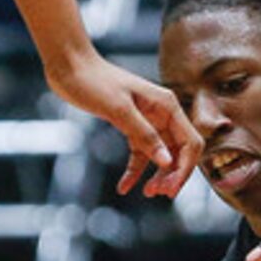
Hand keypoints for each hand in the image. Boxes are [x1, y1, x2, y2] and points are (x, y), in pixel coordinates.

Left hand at [49, 51, 198, 197]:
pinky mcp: (131, 125)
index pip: (190, 142)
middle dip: (172, 174)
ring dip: (156, 175)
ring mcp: (147, 120)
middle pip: (179, 151)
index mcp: (167, 105)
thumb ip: (144, 135)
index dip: (184, 168)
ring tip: (147, 193)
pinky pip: (139, 153)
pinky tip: (124, 186)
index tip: (170, 189)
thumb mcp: (119, 110)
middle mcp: (162, 113)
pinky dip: (134, 170)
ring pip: (161, 155)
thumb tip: (166, 161)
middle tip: (157, 193)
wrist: (70, 67)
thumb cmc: (94, 81)